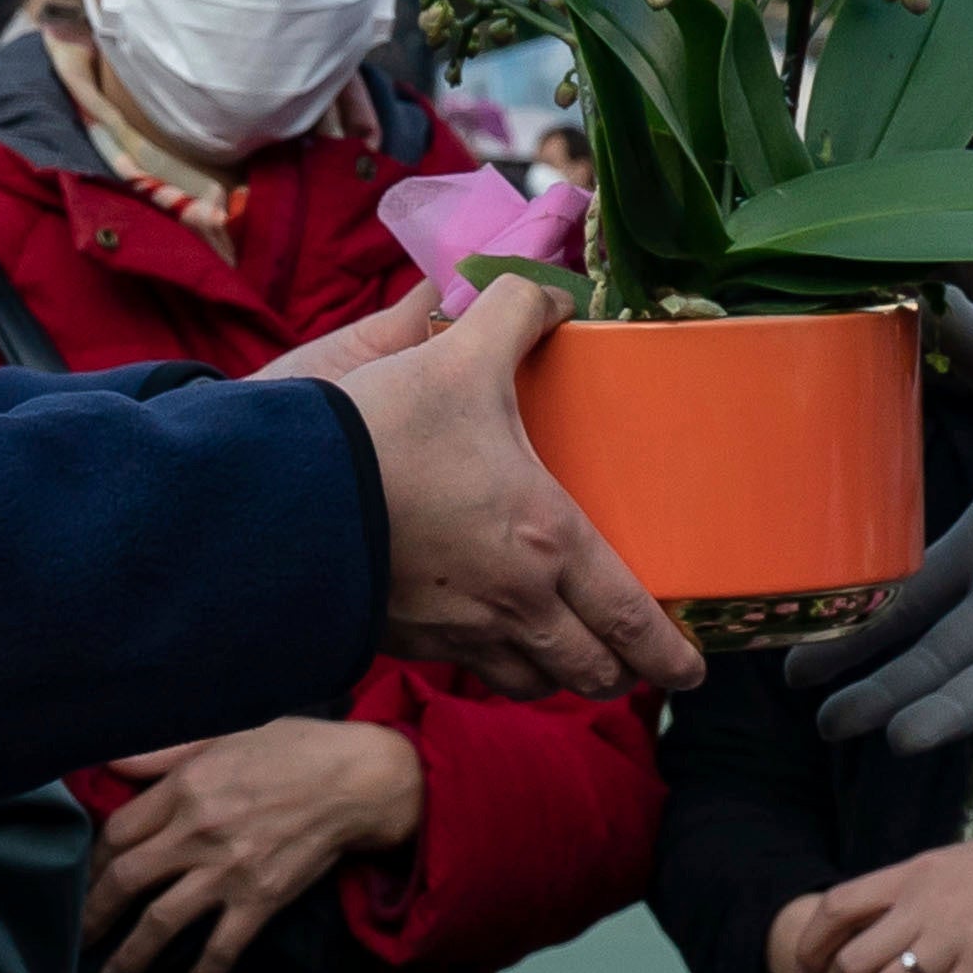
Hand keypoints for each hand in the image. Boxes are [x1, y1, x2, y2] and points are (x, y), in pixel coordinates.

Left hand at [91, 715, 425, 972]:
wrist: (357, 781)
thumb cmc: (292, 749)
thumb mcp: (224, 732)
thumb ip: (164, 753)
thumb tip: (112, 762)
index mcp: (185, 788)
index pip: (118, 832)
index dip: (95, 860)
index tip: (88, 877)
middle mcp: (198, 833)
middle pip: (126, 880)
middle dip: (95, 914)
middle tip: (81, 936)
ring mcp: (228, 871)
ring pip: (160, 922)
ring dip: (129, 957)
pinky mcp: (261, 900)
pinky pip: (222, 947)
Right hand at [287, 273, 702, 700]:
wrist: (280, 500)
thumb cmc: (383, 434)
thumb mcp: (459, 358)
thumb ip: (513, 314)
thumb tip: (547, 291)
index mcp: (546, 543)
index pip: (629, 617)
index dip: (667, 652)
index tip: (692, 670)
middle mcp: (513, 603)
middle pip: (586, 669)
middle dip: (618, 674)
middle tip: (634, 666)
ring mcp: (456, 631)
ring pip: (528, 682)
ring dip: (556, 677)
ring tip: (566, 661)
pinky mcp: (402, 639)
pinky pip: (465, 671)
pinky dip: (491, 667)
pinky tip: (484, 642)